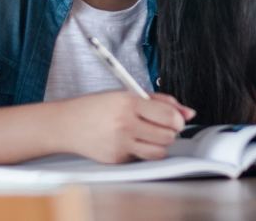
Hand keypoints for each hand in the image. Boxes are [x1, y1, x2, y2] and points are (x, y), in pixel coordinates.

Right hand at [56, 91, 194, 163]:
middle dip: (170, 132)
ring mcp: (120, 144)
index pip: (169, 116)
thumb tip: (189, 113)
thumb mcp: (127, 95)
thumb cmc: (97, 107)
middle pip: (168, 135)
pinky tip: (131, 142)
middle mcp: (125, 124)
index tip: (176, 119)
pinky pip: (142, 158)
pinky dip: (142, 151)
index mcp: (128, 103)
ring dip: (160, 144)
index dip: (178, 119)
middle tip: (161, 126)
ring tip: (149, 135)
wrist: (66, 124)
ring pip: (159, 151)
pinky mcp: (117, 159)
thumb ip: (160, 102)